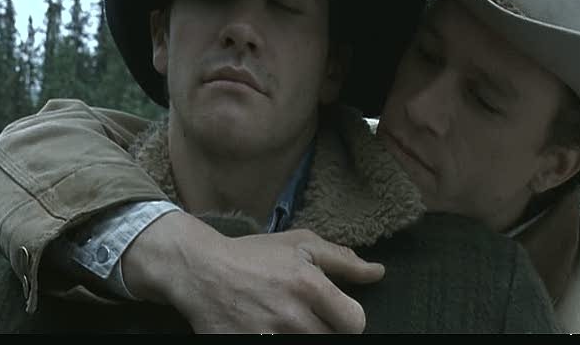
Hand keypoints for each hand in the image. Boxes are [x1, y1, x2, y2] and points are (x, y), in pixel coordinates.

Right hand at [122, 211, 383, 332]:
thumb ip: (342, 260)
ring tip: (290, 321)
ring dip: (303, 335)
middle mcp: (291, 315)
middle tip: (312, 317)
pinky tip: (271, 328)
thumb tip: (379, 272)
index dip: (351, 320)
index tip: (339, 314)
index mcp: (308, 285)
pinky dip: (278, 339)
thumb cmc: (255, 254)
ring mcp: (267, 335)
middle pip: (333, 339)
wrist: (201, 270)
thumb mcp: (300, 244)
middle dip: (327, 329)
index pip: (355, 323)